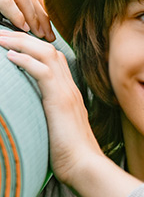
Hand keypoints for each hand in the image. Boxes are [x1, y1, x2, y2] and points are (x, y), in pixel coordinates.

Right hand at [0, 0, 54, 40]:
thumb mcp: (0, 7)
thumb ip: (16, 8)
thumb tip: (31, 25)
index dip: (45, 11)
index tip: (53, 28)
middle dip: (44, 17)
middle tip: (50, 36)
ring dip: (34, 17)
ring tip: (39, 34)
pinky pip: (6, 1)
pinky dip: (17, 15)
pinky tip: (24, 28)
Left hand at [0, 30, 101, 184]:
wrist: (83, 163)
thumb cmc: (70, 149)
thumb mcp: (59, 124)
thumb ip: (52, 111)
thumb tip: (38, 109)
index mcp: (69, 90)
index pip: (55, 58)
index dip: (36, 46)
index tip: (16, 42)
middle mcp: (70, 86)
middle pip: (49, 50)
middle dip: (25, 38)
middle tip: (3, 33)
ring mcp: (67, 91)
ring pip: (47, 55)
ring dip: (23, 43)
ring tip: (2, 38)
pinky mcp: (60, 100)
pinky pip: (43, 72)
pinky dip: (26, 60)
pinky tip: (10, 56)